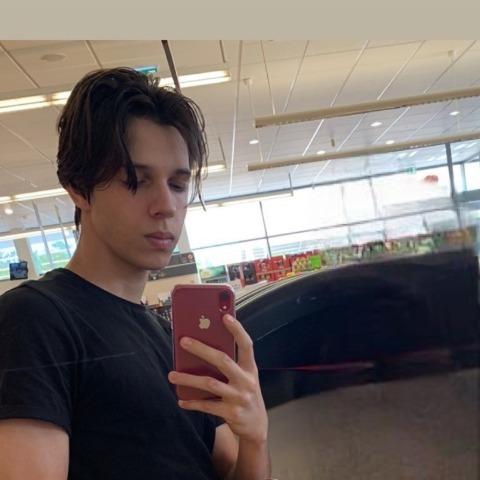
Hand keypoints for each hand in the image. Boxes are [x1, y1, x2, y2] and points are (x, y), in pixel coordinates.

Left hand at [168, 314, 267, 444]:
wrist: (256, 425)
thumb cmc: (245, 393)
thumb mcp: (245, 376)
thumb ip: (232, 363)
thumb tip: (204, 345)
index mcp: (251, 368)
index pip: (246, 344)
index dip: (237, 330)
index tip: (224, 316)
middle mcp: (247, 380)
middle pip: (223, 360)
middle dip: (201, 349)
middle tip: (183, 341)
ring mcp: (239, 397)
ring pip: (210, 383)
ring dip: (188, 378)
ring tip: (171, 374)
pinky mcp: (231, 412)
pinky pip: (207, 405)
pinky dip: (192, 402)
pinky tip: (181, 400)